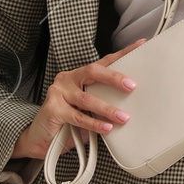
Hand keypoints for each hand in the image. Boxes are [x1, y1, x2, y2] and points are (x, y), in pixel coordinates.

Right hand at [11, 40, 144, 159]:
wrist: (41, 138)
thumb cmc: (67, 123)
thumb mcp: (88, 110)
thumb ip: (102, 102)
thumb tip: (129, 105)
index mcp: (80, 76)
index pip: (104, 61)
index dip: (123, 53)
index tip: (142, 45)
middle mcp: (68, 79)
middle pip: (93, 72)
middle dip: (114, 78)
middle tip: (132, 86)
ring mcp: (59, 92)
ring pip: (87, 98)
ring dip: (107, 109)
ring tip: (123, 117)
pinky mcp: (53, 108)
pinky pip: (78, 117)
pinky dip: (94, 123)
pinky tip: (106, 128)